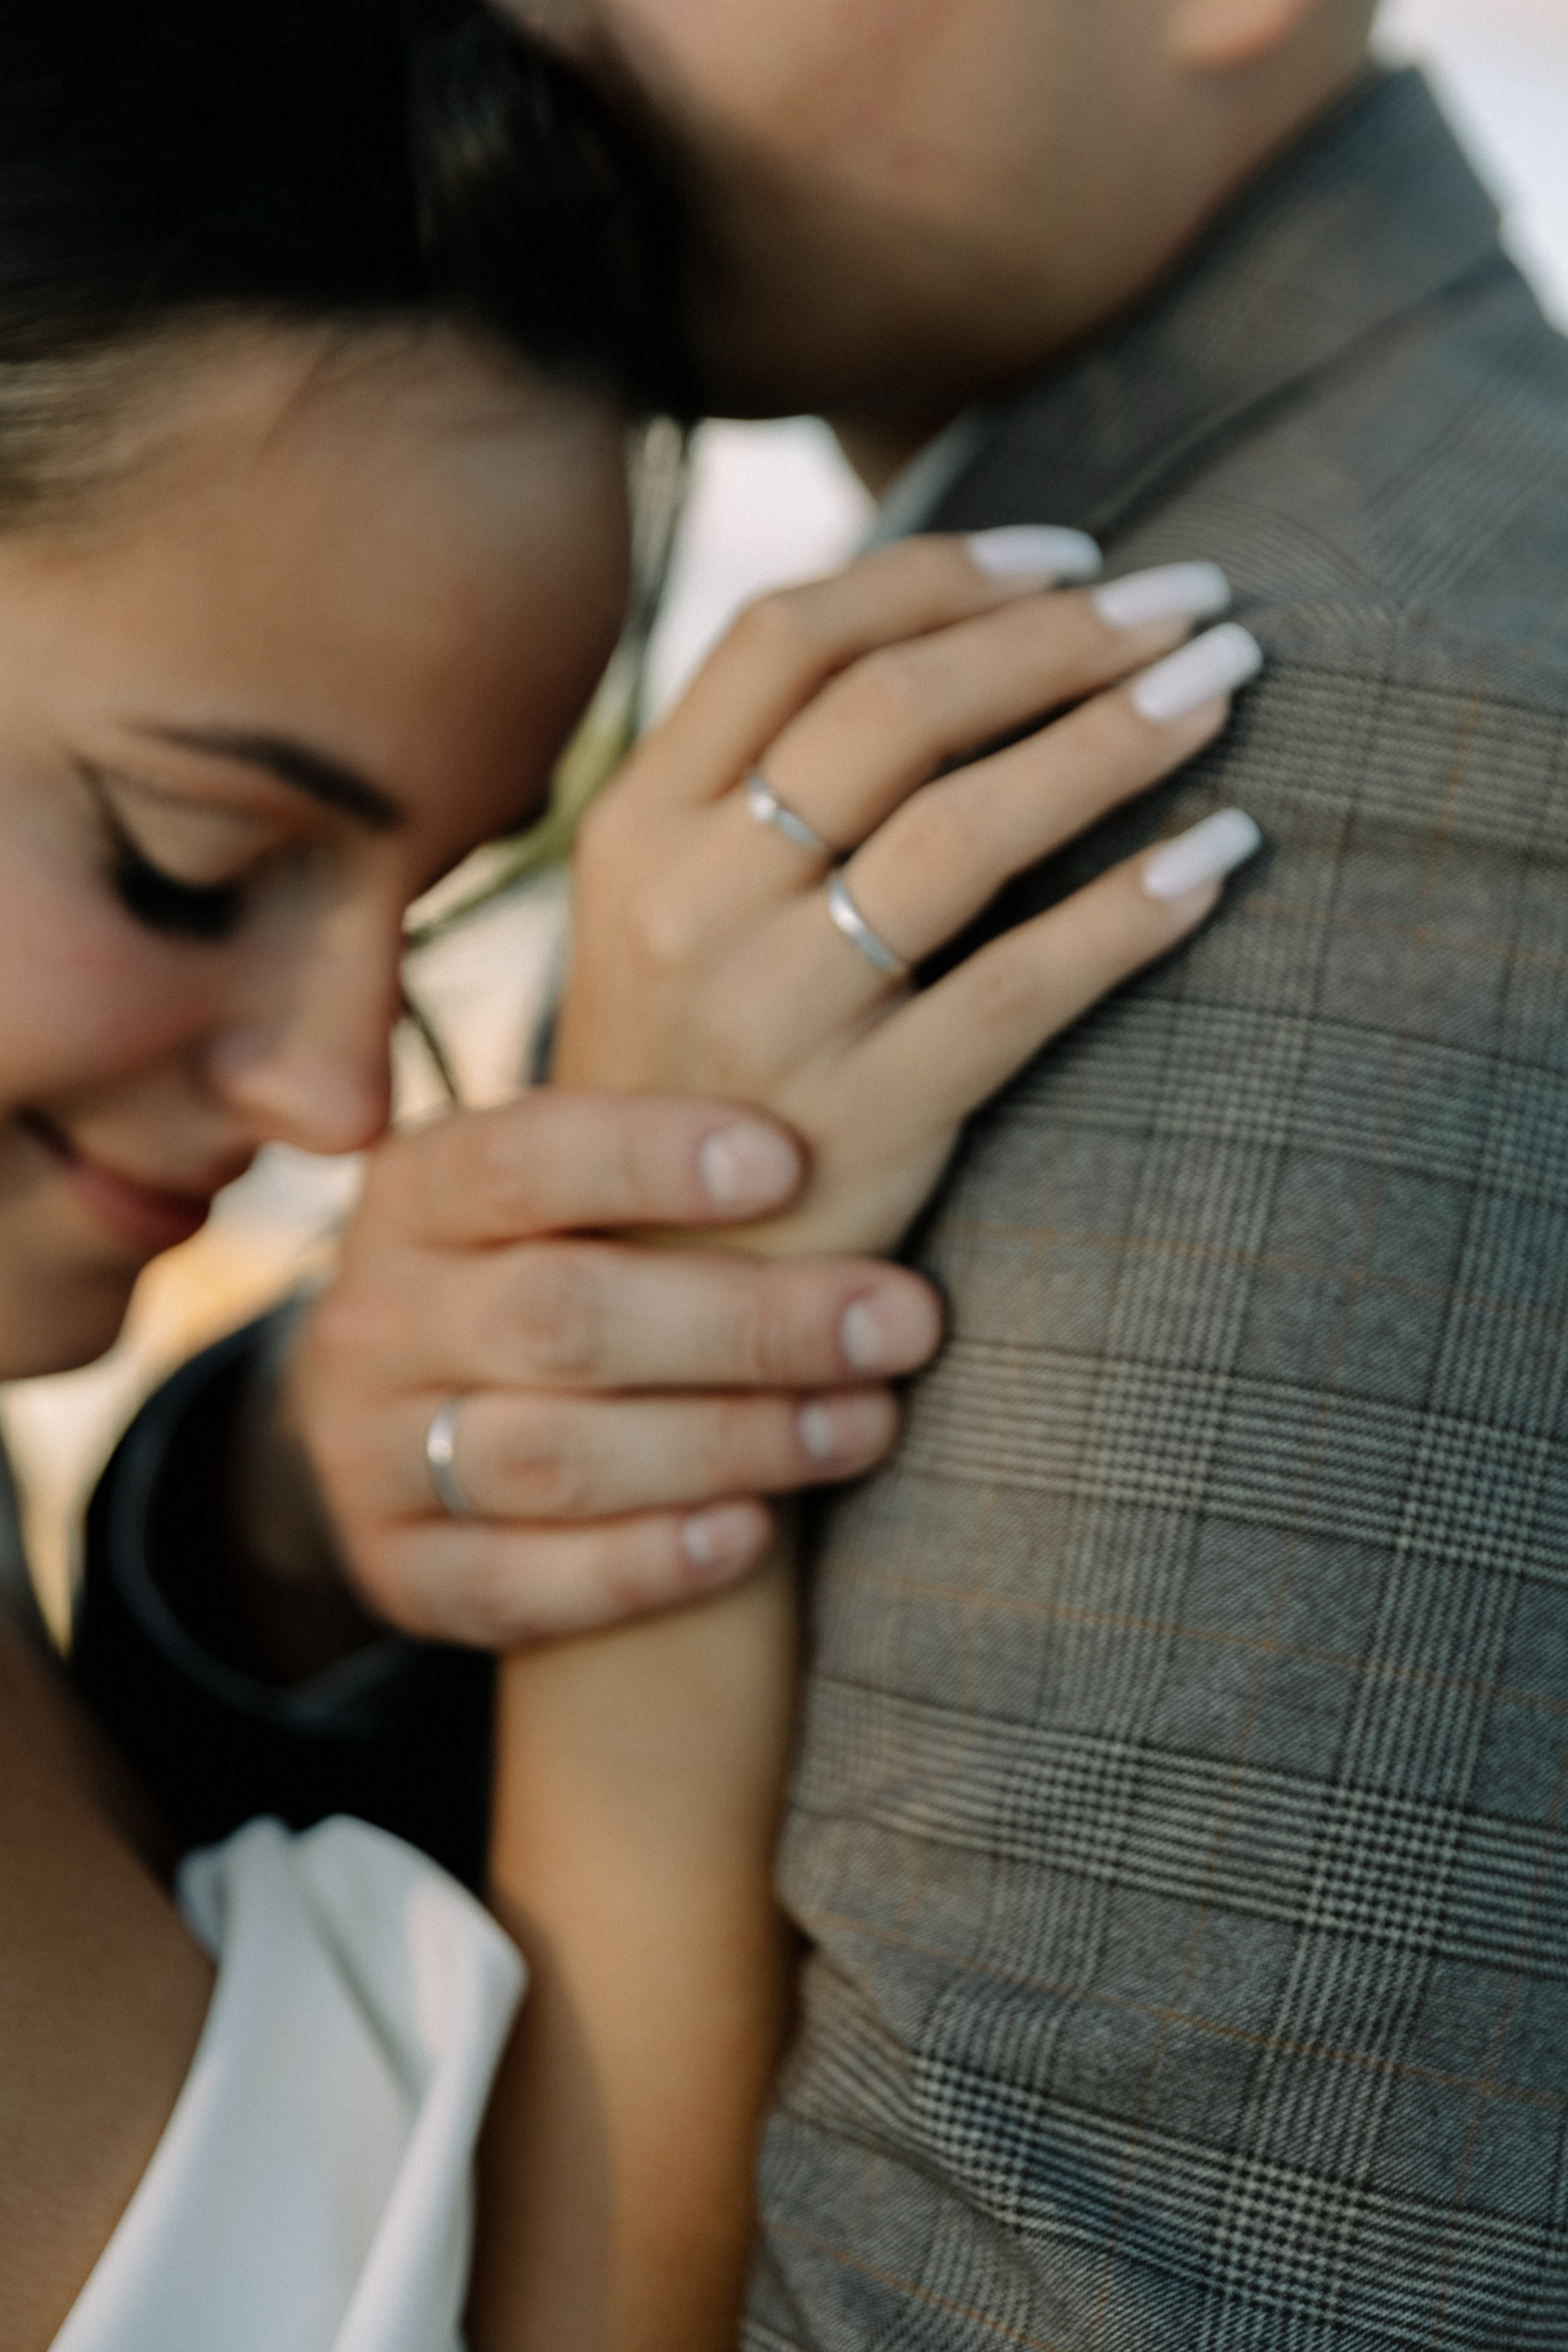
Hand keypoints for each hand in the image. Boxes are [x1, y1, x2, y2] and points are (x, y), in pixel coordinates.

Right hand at [286, 1091, 940, 1646]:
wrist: (406, 1415)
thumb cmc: (555, 1267)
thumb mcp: (570, 1193)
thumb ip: (672, 1156)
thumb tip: (854, 1060)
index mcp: (419, 1190)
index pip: (522, 1157)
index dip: (651, 1156)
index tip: (792, 1160)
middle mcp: (378, 1316)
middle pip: (562, 1315)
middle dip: (750, 1322)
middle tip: (904, 1318)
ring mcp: (372, 1453)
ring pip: (549, 1456)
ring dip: (728, 1442)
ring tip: (869, 1422)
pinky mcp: (399, 1573)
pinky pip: (514, 1583)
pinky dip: (641, 1564)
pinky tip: (751, 1536)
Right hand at [554, 533, 1261, 1254]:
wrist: (649, 1290)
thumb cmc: (690, 1082)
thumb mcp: (668, 920)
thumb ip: (755, 792)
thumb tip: (943, 643)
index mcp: (635, 828)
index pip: (788, 638)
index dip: (941, 574)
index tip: (1071, 556)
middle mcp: (691, 902)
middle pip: (892, 707)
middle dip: (1062, 636)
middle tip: (1192, 603)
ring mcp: (775, 1012)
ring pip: (966, 828)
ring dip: (1115, 740)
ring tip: (1221, 692)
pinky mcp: (866, 1118)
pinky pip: (1020, 989)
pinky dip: (1130, 913)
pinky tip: (1218, 862)